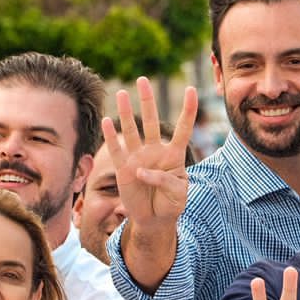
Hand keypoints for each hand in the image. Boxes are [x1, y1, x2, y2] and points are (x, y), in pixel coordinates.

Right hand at [102, 78, 197, 233]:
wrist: (155, 219)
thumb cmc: (171, 204)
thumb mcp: (178, 193)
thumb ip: (165, 180)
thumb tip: (142, 171)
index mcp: (174, 155)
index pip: (183, 129)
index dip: (188, 110)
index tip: (192, 89)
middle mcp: (155, 152)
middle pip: (152, 122)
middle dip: (147, 101)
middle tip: (143, 80)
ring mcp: (138, 159)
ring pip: (132, 132)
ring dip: (127, 113)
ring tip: (121, 93)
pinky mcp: (124, 170)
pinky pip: (117, 151)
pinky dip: (111, 137)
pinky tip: (107, 121)